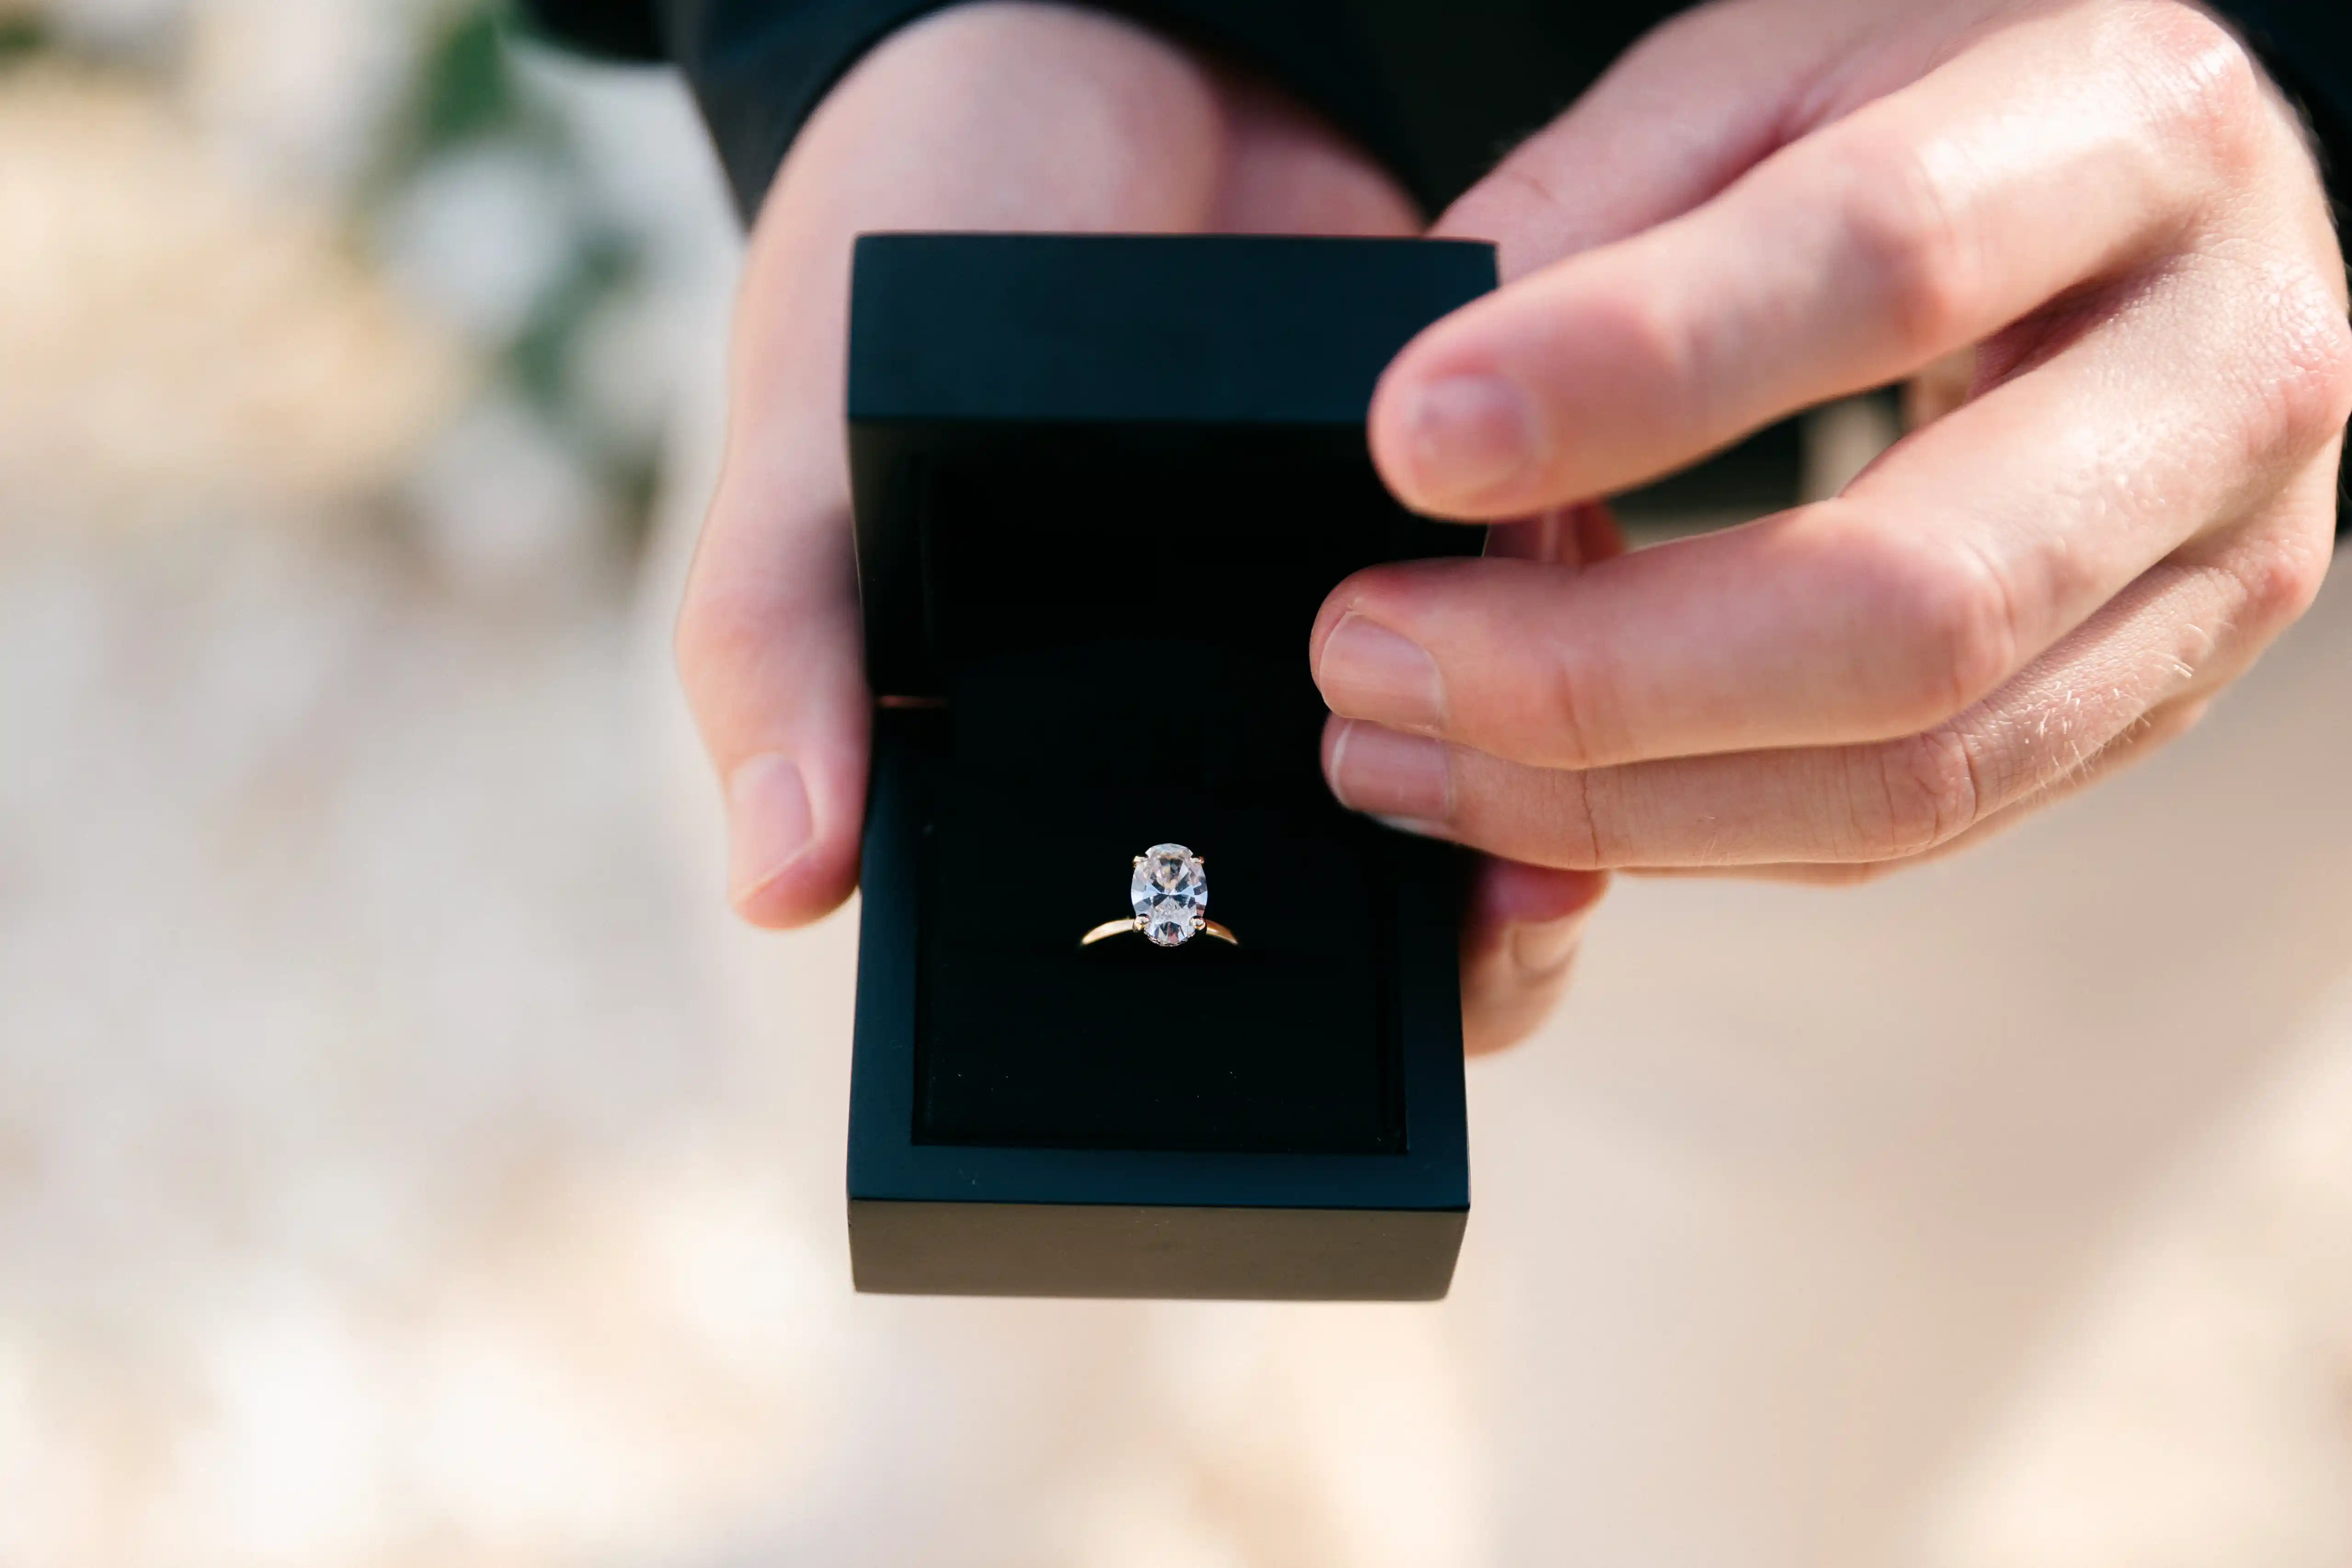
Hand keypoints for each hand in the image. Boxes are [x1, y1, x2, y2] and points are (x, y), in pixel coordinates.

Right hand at [673, 3, 1601, 1051]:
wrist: (1090, 54)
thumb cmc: (910, 255)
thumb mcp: (812, 450)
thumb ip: (778, 650)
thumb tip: (775, 880)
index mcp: (1057, 749)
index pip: (1166, 948)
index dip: (1269, 1019)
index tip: (1369, 992)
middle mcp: (1215, 709)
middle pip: (1361, 900)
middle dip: (1454, 926)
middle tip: (1522, 898)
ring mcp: (1343, 608)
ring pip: (1486, 774)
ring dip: (1554, 786)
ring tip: (1576, 776)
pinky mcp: (1451, 499)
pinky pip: (1554, 598)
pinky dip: (1587, 606)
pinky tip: (1582, 577)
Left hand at [1316, 0, 2349, 886]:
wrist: (2142, 191)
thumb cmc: (1931, 97)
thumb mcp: (1760, 69)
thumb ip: (1591, 221)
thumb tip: (1421, 429)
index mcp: (2132, 131)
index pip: (1882, 264)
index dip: (1632, 372)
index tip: (1411, 445)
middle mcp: (2221, 369)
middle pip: (1910, 603)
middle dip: (1592, 670)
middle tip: (1364, 654)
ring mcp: (2215, 565)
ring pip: (1911, 768)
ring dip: (1612, 799)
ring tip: (1398, 754)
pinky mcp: (2156, 697)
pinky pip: (1911, 824)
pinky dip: (1694, 832)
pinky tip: (1533, 794)